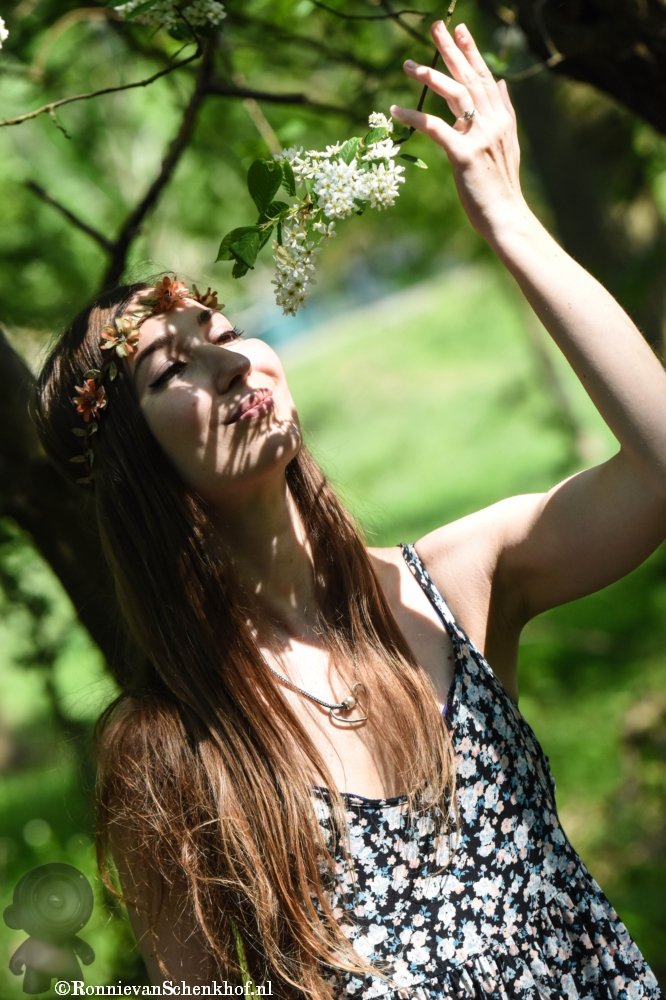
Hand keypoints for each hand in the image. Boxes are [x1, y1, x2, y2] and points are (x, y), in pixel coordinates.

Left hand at [390, 21, 529, 244]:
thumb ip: (504, 112)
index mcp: (501, 119)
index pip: (484, 78)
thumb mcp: (508, 145)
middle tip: (436, 27)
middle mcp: (493, 122)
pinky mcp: (464, 155)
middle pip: (469, 78)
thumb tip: (500, 83)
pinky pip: (436, 128)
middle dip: (452, 50)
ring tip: (409, 64)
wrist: (506, 217)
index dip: (472, 53)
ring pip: (455, 95)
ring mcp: (479, 137)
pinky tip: (396, 110)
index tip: (460, 30)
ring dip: (431, 75)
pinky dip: (415, 117)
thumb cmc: (501, 188)